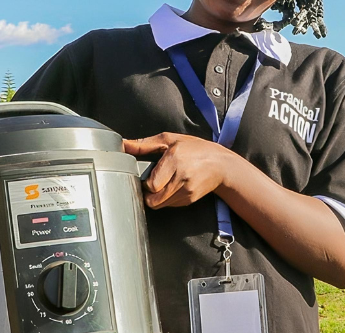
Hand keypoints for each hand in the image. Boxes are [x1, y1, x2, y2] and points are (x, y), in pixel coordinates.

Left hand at [122, 132, 247, 208]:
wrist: (221, 164)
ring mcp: (186, 190)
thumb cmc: (195, 149)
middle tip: (151, 181)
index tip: (145, 175)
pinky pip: (169, 204)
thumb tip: (123, 144)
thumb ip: (144, 144)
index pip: (151, 183)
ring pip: (159, 204)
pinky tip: (172, 187)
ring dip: (156, 197)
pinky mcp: (189, 199)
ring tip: (161, 183)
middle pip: (153, 198)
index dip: (145, 182)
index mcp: (174, 159)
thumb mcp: (170, 139)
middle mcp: (181, 176)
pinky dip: (166, 198)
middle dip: (148, 192)